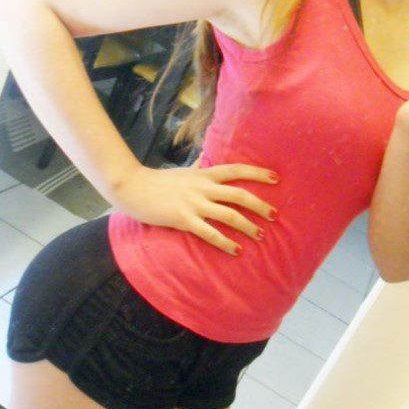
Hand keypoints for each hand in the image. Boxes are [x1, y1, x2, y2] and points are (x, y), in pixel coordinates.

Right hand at [111, 162, 278, 254]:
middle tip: (275, 215)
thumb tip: (206, 158)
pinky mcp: (183, 219)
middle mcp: (203, 187)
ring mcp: (194, 203)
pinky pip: (210, 233)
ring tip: (261, 235)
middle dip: (260, 205)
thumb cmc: (158, 180)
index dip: (258, 173)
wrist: (132, 186)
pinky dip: (225, 242)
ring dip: (248, 226)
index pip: (237, 169)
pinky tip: (236, 251)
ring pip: (229, 214)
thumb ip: (198, 166)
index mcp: (204, 174)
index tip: (276, 178)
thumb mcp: (183, 170)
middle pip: (239, 194)